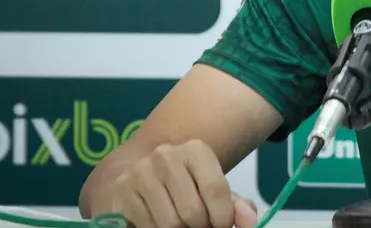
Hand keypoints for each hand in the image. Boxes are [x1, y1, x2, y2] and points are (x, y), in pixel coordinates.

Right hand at [108, 139, 258, 227]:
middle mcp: (166, 156)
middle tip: (199, 227)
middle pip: (193, 212)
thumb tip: (250, 222)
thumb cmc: (181, 185)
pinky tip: (159, 224)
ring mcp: (140, 174)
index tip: (222, 226)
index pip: (216, 190)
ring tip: (181, 226)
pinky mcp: (120, 195)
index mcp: (195, 150)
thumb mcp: (209, 187)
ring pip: (170, 225)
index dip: (223, 218)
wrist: (133, 175)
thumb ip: (234, 204)